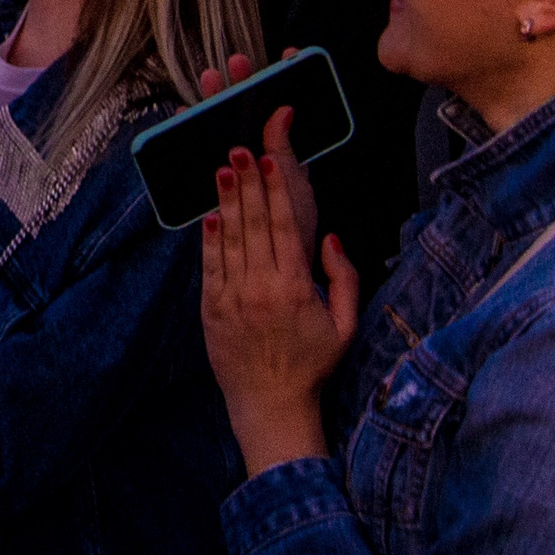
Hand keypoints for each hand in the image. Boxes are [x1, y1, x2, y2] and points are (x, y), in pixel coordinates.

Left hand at [200, 139, 356, 477]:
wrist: (270, 405)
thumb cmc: (312, 365)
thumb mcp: (345, 326)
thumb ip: (345, 280)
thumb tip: (332, 238)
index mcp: (295, 289)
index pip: (285, 228)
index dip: (277, 191)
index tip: (271, 161)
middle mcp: (260, 288)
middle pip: (254, 225)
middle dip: (247, 183)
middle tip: (239, 149)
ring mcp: (232, 298)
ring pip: (230, 239)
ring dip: (226, 201)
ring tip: (223, 168)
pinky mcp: (211, 309)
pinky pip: (209, 266)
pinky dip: (209, 238)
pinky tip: (210, 214)